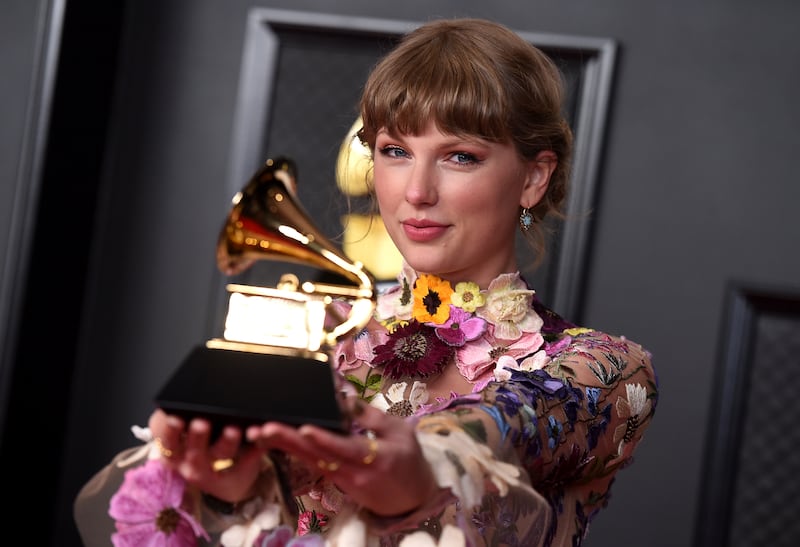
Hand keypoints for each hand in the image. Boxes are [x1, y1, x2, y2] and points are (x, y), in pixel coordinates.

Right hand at [148, 409, 265, 502]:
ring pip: (222, 455)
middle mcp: (194, 464)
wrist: (220, 477)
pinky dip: (255, 445)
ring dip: (228, 442)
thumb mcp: (177, 436)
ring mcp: (217, 469)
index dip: (170, 432)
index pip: (169, 443)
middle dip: (198, 437)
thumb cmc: (196, 444)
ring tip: (233, 429)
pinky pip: (249, 458)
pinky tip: (258, 432)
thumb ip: (173, 421)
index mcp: (175, 452)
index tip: (175, 418)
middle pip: (195, 452)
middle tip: (201, 422)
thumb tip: (175, 405)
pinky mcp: (241, 470)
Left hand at [247, 399, 438, 516]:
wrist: (413, 499)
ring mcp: (341, 479)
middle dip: (289, 442)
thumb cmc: (408, 460)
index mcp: (374, 459)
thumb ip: (371, 416)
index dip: (324, 440)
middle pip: (317, 456)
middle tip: (264, 429)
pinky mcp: (334, 480)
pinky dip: (292, 452)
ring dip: (283, 447)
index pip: (345, 449)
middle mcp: (352, 472)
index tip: (305, 429)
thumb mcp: (400, 432)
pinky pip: (312, 465)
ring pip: (309, 461)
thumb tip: (345, 398)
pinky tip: (273, 441)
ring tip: (259, 433)